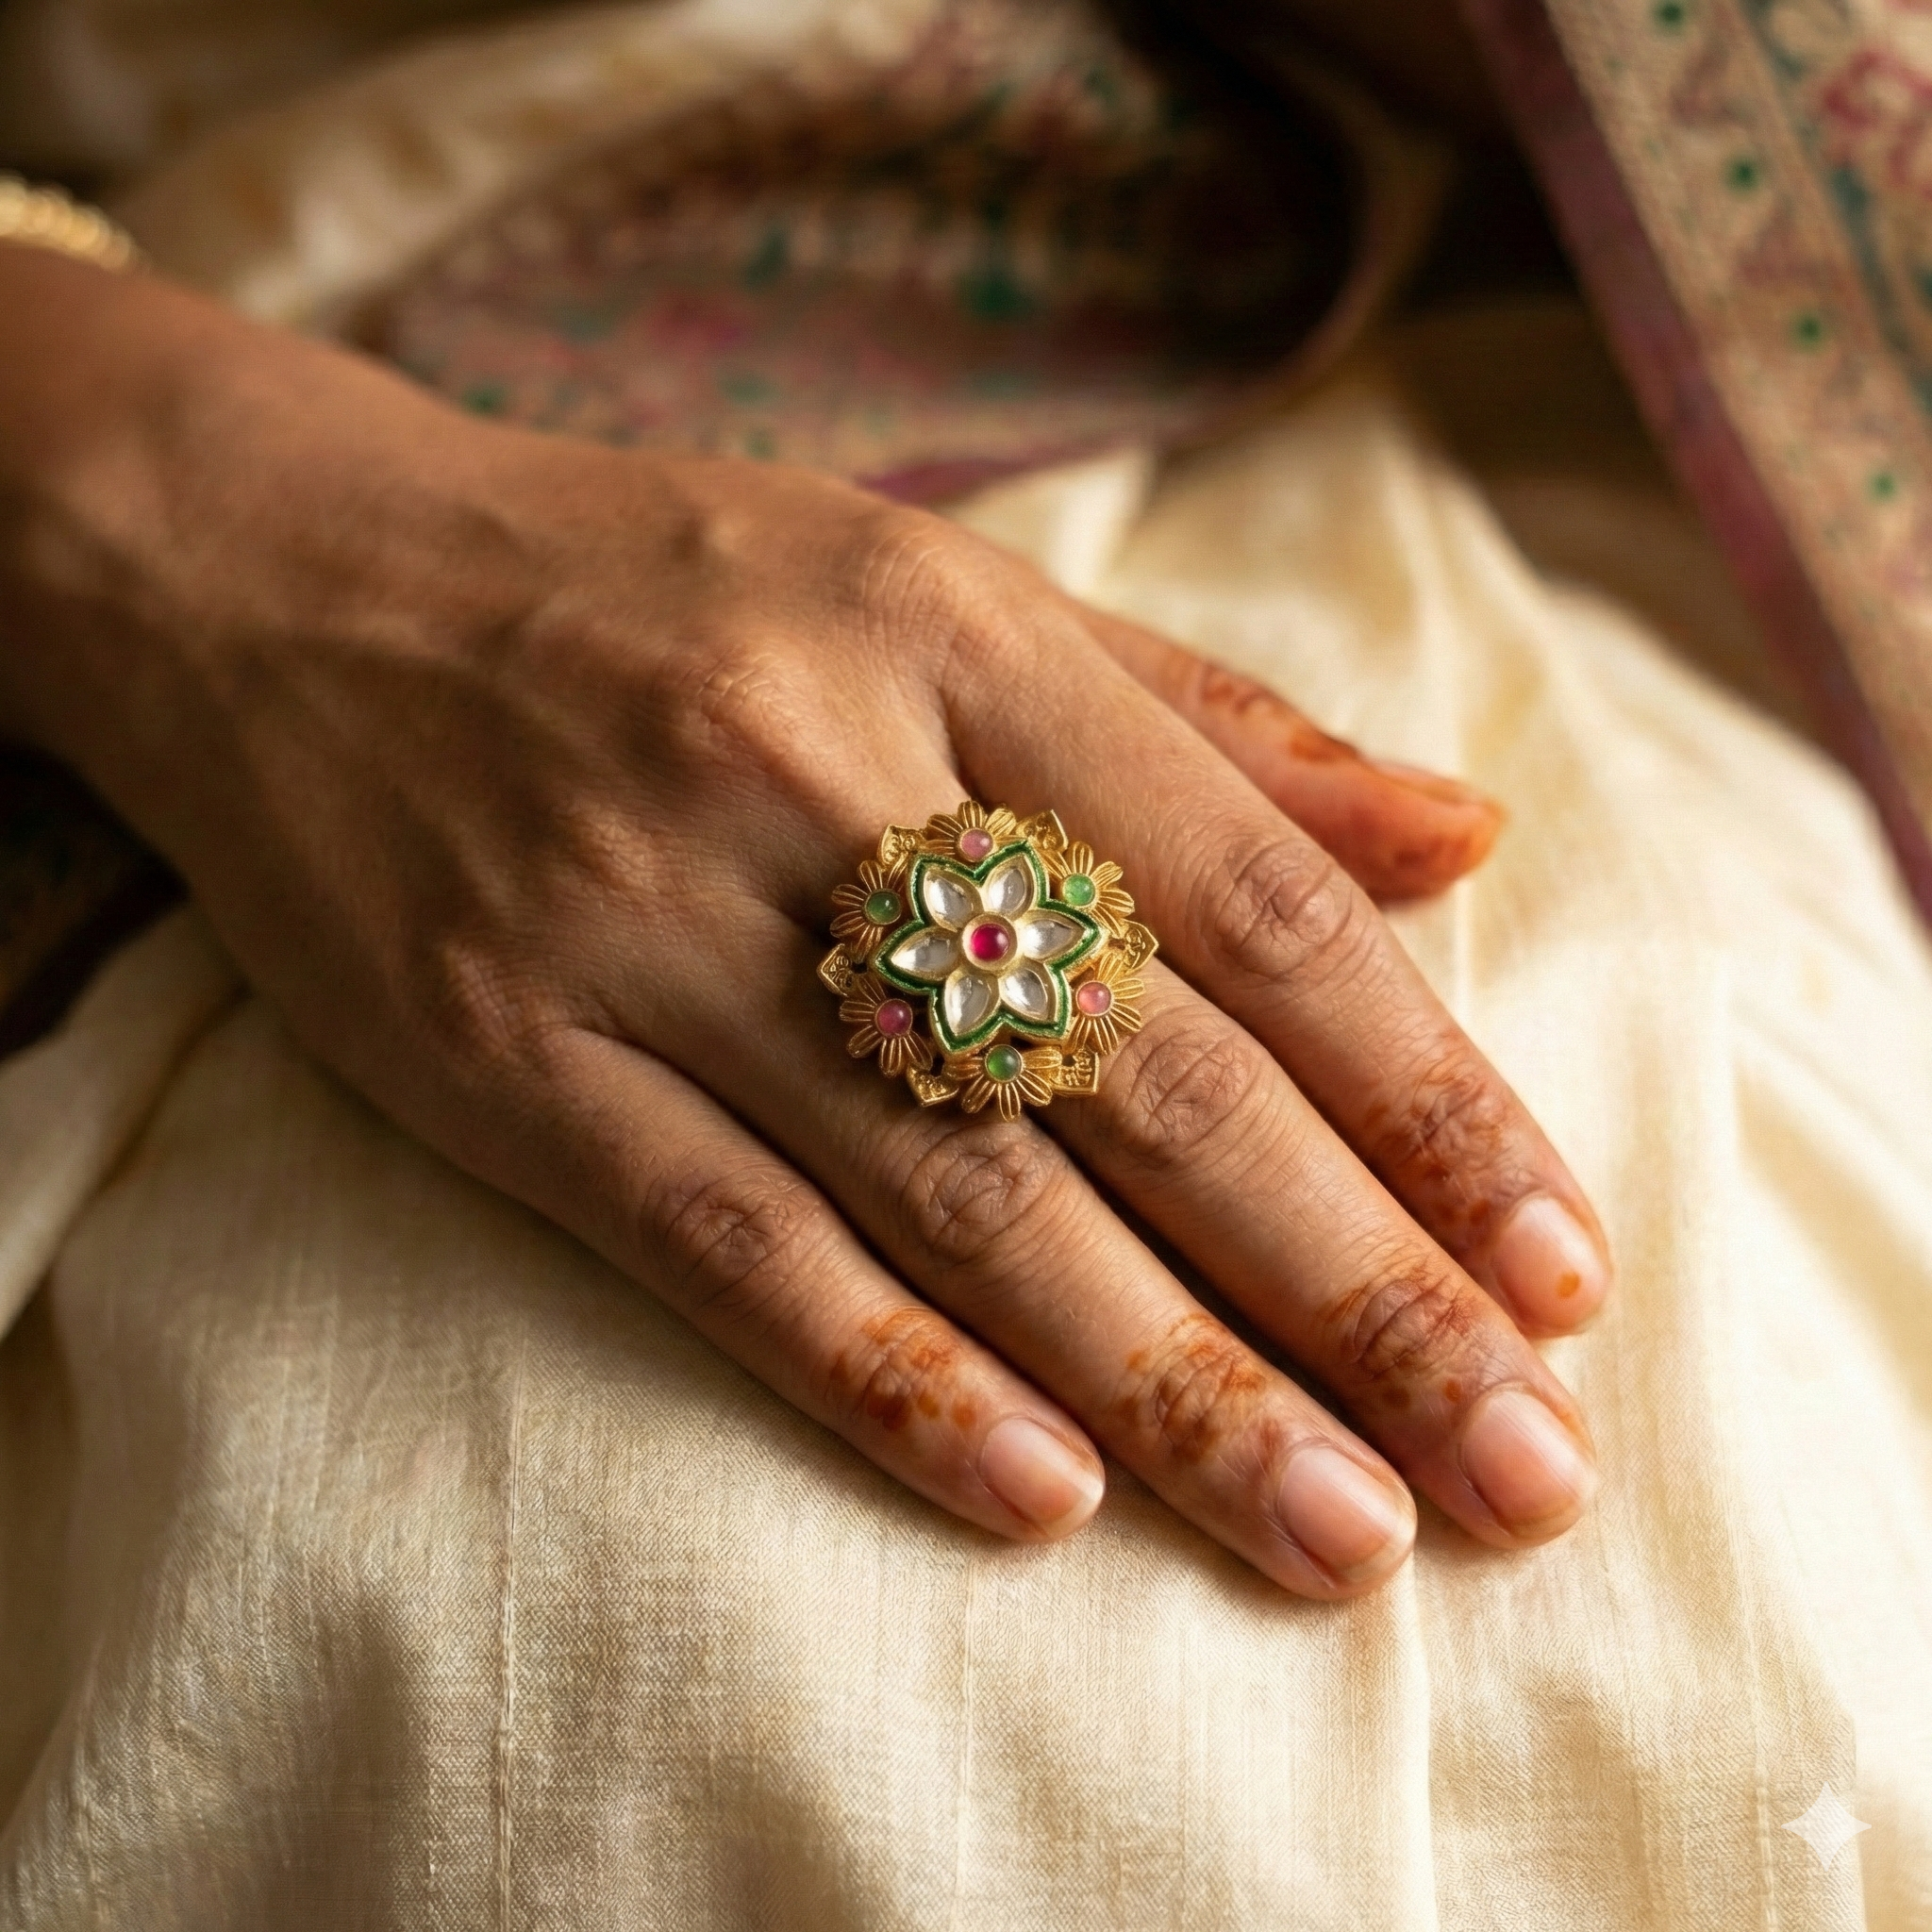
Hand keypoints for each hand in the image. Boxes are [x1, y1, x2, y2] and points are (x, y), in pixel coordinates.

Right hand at [0, 248, 1608, 1596]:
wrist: (306, 584)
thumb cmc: (670, 589)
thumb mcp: (942, 589)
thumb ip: (1205, 725)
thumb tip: (1459, 837)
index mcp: (954, 637)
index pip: (1250, 896)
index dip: (1424, 1096)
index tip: (1558, 1269)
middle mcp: (815, 774)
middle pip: (1137, 1072)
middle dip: (1353, 1288)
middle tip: (1515, 1467)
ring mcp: (648, 923)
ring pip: (951, 1190)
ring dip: (1166, 1383)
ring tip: (1336, 1527)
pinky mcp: (506, 1054)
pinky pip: (728, 1244)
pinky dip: (892, 1378)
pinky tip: (1043, 1495)